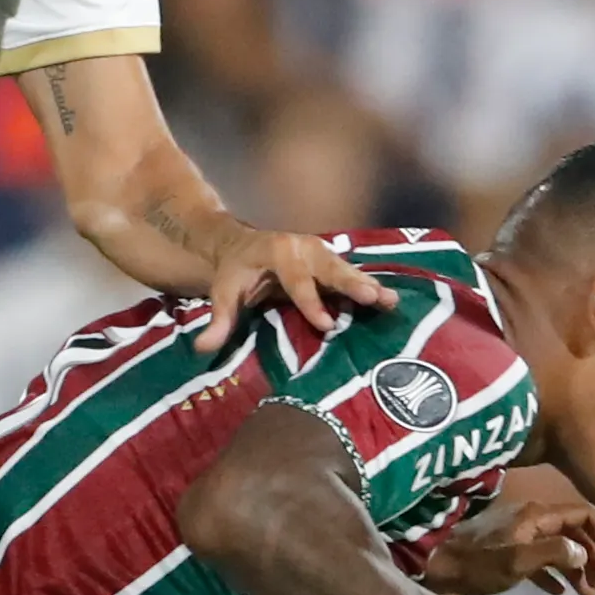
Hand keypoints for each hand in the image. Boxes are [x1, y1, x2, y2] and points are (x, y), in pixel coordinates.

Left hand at [194, 229, 391, 356]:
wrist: (242, 247)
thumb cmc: (234, 273)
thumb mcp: (222, 293)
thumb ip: (218, 320)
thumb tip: (203, 348)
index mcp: (276, 252)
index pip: (295, 278)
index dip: (310, 301)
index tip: (325, 325)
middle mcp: (303, 248)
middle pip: (328, 267)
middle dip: (350, 284)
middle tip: (372, 298)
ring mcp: (320, 253)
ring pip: (346, 270)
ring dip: (368, 285)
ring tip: (391, 301)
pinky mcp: (330, 263)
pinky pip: (351, 275)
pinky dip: (370, 287)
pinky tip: (390, 301)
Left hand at [423, 498, 594, 594]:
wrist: (434, 566)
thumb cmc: (475, 565)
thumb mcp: (517, 561)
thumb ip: (553, 554)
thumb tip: (583, 554)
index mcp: (538, 516)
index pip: (586, 516)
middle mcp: (532, 521)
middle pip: (576, 533)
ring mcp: (519, 536)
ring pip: (561, 547)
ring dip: (578, 569)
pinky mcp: (507, 552)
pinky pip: (542, 559)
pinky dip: (556, 574)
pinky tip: (559, 593)